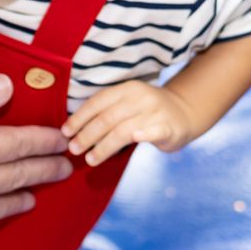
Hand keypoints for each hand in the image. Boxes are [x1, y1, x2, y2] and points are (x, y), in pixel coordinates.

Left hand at [62, 80, 198, 166]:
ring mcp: (155, 112)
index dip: (79, 118)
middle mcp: (140, 98)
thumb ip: (107, 113)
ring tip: (90, 159)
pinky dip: (143, 134)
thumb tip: (74, 131)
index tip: (65, 132)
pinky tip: (134, 140)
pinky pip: (153, 131)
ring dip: (104, 146)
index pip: (97, 102)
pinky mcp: (169, 127)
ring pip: (124, 130)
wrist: (185, 112)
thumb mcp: (128, 104)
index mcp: (126, 90)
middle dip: (87, 135)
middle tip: (73, 149)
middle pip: (107, 118)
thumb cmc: (148, 112)